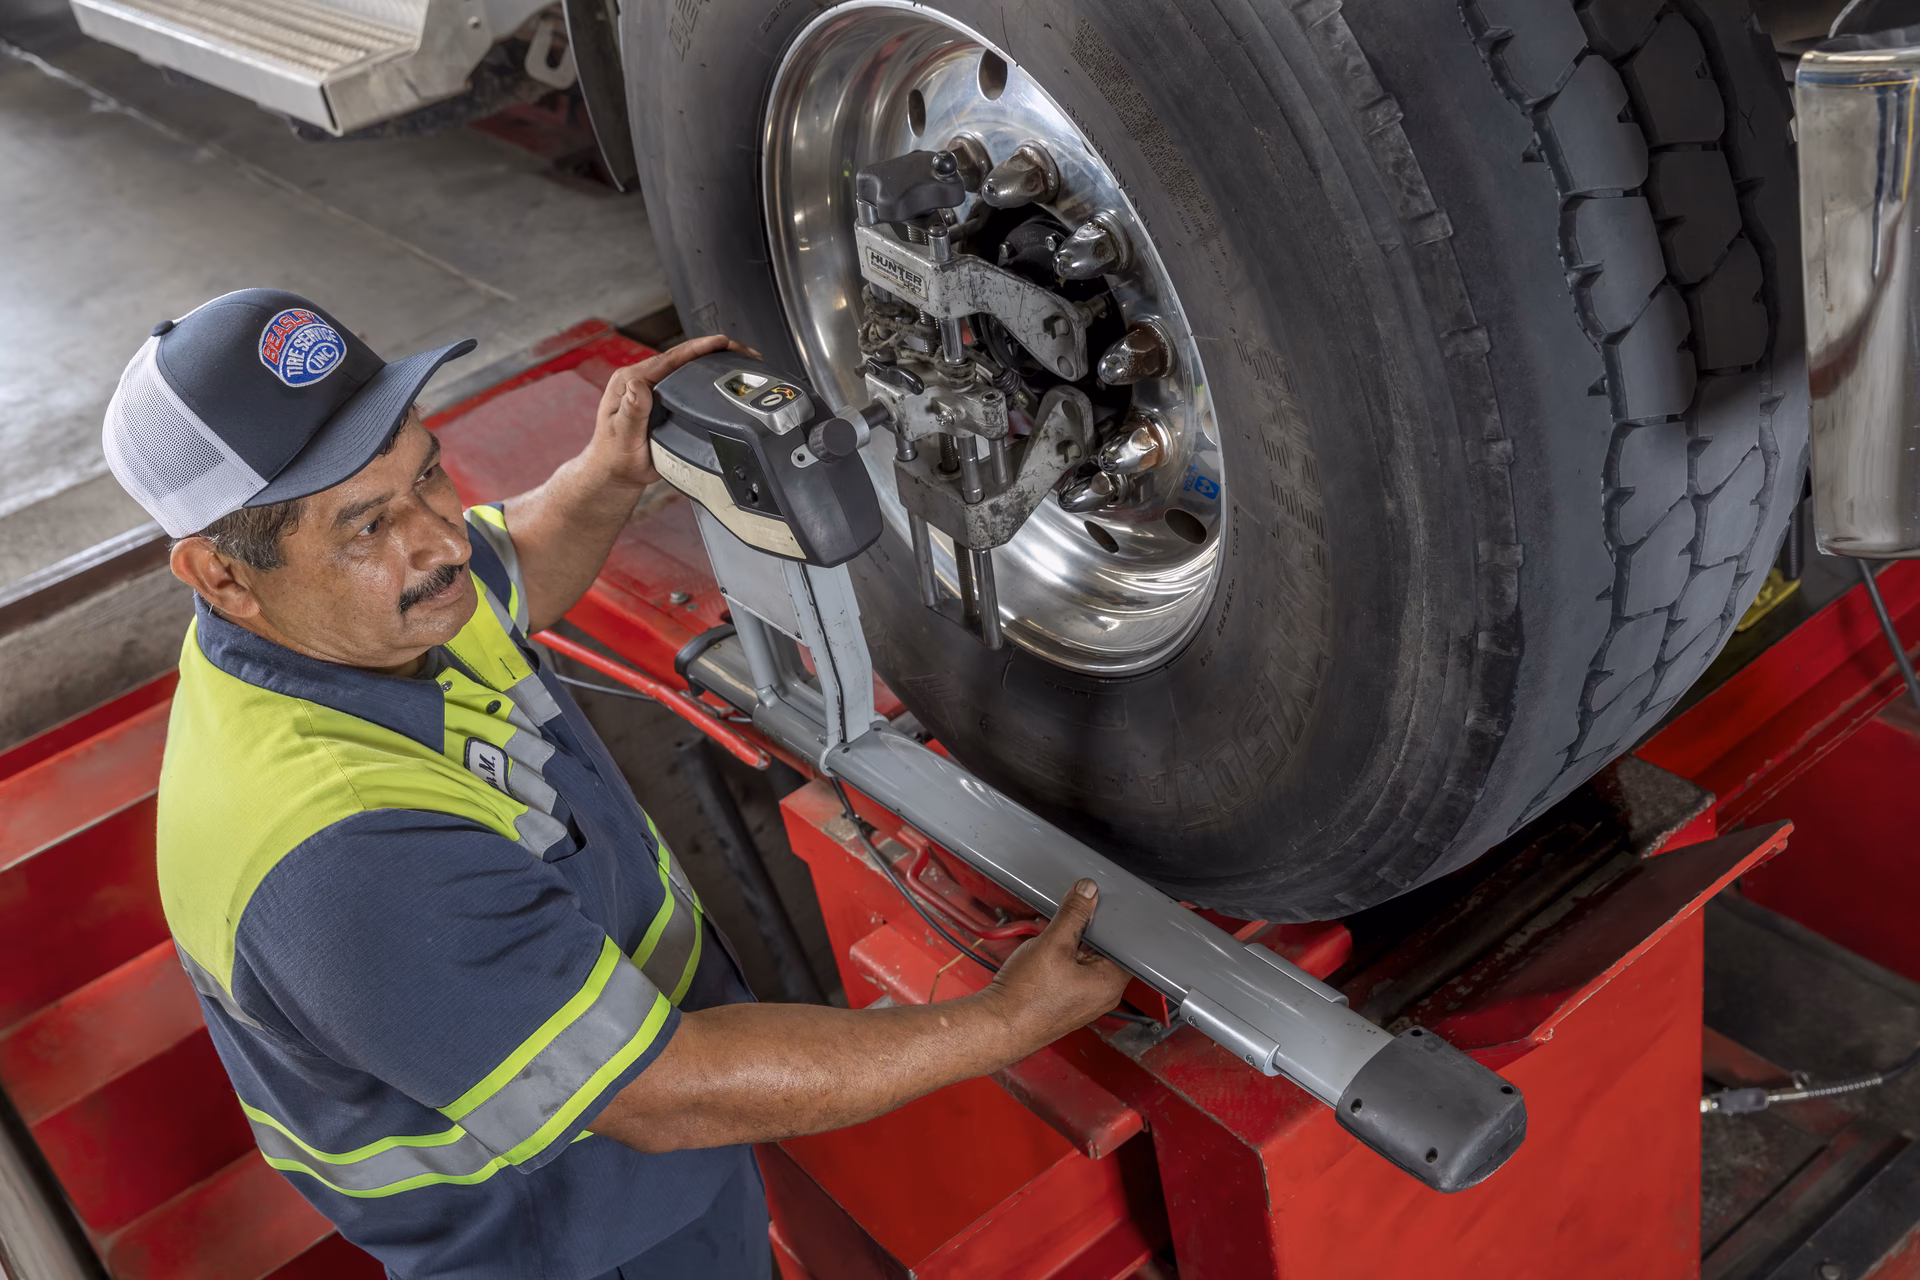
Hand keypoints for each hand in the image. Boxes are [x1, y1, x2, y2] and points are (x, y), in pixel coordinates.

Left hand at [593, 333, 758, 488]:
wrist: (616, 473)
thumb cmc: (616, 458)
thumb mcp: (624, 437)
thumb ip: (632, 412)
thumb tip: (638, 386)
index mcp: (629, 381)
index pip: (669, 358)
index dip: (698, 348)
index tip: (722, 342)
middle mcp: (640, 379)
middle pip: (682, 357)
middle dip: (714, 351)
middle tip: (743, 353)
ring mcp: (651, 388)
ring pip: (686, 367)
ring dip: (713, 362)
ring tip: (741, 361)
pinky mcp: (661, 398)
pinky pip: (686, 381)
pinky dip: (707, 376)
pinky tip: (724, 378)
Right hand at [984, 879, 1129, 1046]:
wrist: (999, 1024)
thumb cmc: (1027, 998)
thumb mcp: (1052, 944)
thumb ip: (1074, 914)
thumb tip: (1087, 892)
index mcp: (1110, 983)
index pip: (1125, 943)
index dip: (1112, 920)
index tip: (1099, 904)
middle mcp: (1102, 994)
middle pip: (1104, 949)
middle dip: (1087, 930)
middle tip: (1069, 919)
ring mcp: (1084, 999)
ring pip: (1085, 959)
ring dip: (1070, 943)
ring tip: (1051, 940)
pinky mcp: (1066, 1000)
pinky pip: (1071, 971)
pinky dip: (1060, 957)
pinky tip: (1043, 953)